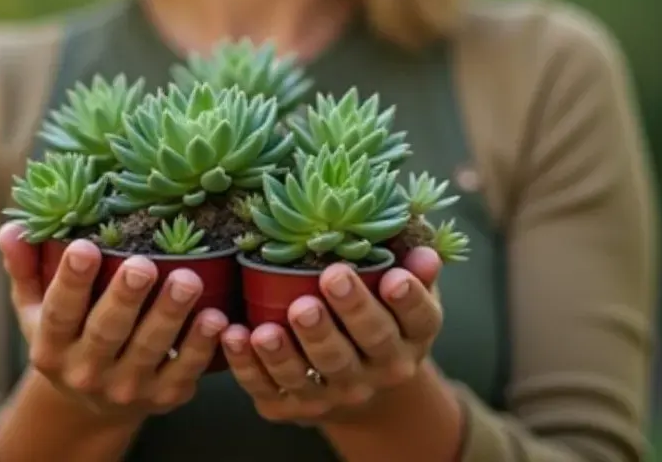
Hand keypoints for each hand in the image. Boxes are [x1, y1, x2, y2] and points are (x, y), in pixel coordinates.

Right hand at [0, 222, 227, 422]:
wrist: (90, 405)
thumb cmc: (67, 334)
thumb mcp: (35, 309)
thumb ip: (25, 268)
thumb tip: (12, 228)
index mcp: (51, 346)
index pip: (59, 312)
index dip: (71, 281)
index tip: (84, 246)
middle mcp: (86, 371)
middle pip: (107, 331)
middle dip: (126, 297)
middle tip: (143, 265)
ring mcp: (127, 387)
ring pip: (150, 349)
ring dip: (170, 315)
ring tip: (187, 280)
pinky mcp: (163, 396)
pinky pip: (185, 371)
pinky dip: (202, 346)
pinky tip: (216, 317)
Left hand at [221, 247, 442, 424]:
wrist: (369, 393)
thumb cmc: (383, 322)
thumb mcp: (408, 298)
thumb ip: (416, 273)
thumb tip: (426, 253)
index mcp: (410, 339)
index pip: (418, 320)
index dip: (409, 300)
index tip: (395, 277)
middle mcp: (378, 372)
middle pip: (364, 345)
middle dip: (348, 312)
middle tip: (330, 278)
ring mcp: (336, 394)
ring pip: (312, 374)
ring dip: (288, 351)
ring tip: (270, 327)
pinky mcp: (296, 407)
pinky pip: (269, 389)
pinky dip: (248, 366)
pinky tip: (235, 336)